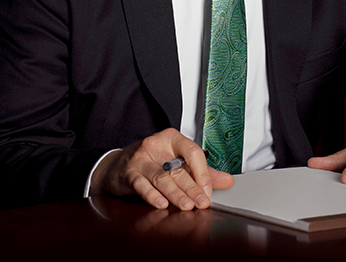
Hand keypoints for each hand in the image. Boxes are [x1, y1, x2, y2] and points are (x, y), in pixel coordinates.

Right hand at [89, 128, 233, 209]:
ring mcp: (141, 159)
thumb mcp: (177, 161)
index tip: (208, 189)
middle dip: (192, 188)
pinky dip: (152, 195)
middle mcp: (155, 145)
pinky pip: (142, 184)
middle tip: (202, 202)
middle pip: (178, 169)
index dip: (202, 172)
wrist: (118, 165)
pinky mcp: (129, 173)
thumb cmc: (152, 162)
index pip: (192, 151)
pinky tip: (162, 204)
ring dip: (176, 194)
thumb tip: (227, 180)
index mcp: (172, 139)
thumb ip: (202, 172)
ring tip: (186, 205)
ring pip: (162, 177)